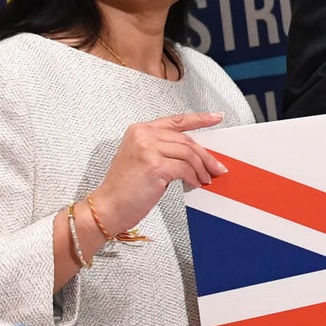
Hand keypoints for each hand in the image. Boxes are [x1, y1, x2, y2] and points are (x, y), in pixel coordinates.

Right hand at [89, 112, 227, 232]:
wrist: (108, 207)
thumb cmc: (124, 188)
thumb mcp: (141, 159)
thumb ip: (162, 150)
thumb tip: (193, 156)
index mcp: (140, 130)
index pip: (176, 120)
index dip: (199, 119)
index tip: (216, 118)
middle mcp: (143, 135)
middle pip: (186, 139)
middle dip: (205, 155)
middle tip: (217, 167)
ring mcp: (148, 149)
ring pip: (188, 154)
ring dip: (202, 168)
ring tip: (206, 179)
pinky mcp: (154, 166)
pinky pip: (184, 169)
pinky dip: (194, 178)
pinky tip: (195, 184)